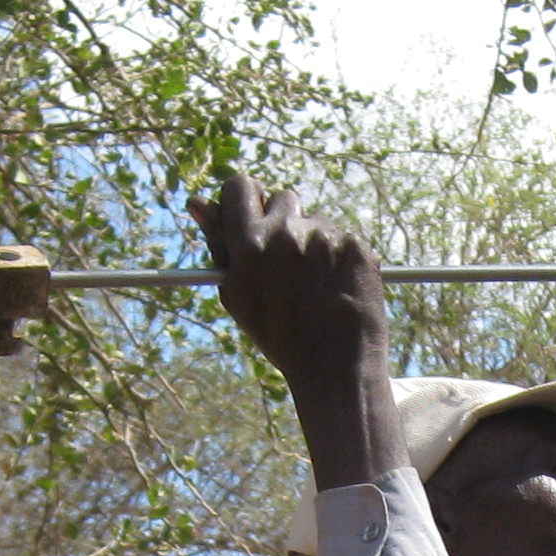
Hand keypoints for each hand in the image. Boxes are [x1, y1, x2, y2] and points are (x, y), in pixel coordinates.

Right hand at [184, 173, 398, 487]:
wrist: (336, 369)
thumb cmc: (279, 336)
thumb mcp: (237, 295)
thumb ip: (219, 245)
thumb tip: (197, 201)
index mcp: (251, 242)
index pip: (240, 186)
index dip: (244, 200)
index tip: (250, 216)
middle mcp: (289, 231)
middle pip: (281, 198)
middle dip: (281, 221)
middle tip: (285, 258)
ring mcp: (327, 237)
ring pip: (315, 222)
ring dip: (312, 242)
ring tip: (314, 286)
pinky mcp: (358, 247)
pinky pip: (342, 240)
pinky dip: (339, 258)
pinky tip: (337, 289)